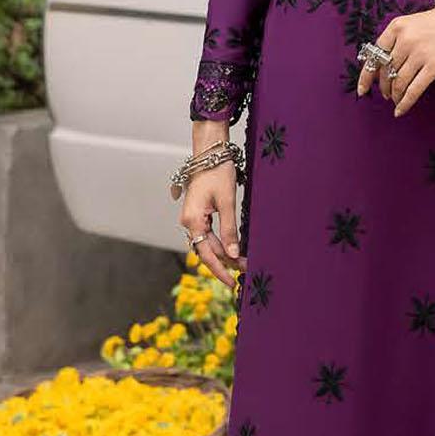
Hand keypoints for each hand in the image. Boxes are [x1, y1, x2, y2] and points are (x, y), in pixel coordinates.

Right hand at [178, 161, 245, 288]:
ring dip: (223, 254)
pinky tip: (232, 248)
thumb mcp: (227, 202)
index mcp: (192, 220)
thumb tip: (233, 254)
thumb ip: (229, 230)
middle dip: (225, 262)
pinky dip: (220, 243)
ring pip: (207, 243)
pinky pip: (207, 234)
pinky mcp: (198, 213)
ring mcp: (192, 218)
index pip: (206, 254)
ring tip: (242, 262)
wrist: (210, 152)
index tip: (232, 283)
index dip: (220, 270)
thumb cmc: (217, 173)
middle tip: (245, 270)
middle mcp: (188, 222)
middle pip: (206, 251)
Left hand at [356, 4, 434, 115]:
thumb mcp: (410, 24)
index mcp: (396, 27)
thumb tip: (381, 68)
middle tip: (385, 94)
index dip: (366, 76)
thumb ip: (394, 41)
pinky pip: (414, 89)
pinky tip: (400, 110)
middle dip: (384, 87)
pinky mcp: (434, 66)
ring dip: (394, 95)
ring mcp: (420, 53)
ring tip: (395, 99)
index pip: (375, 55)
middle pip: (386, 71)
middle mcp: (406, 40)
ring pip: (399, 82)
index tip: (362, 90)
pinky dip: (405, 102)